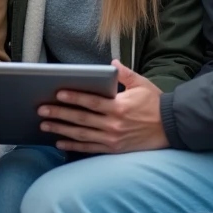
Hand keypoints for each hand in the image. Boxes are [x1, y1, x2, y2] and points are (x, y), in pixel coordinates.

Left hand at [38, 60, 168, 153]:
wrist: (171, 128)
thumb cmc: (155, 104)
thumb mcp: (142, 84)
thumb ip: (125, 74)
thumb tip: (111, 64)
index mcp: (119, 107)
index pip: (91, 102)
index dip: (74, 98)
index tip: (58, 94)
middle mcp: (113, 124)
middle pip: (81, 119)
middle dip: (60, 114)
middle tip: (41, 110)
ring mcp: (112, 138)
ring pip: (81, 134)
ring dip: (61, 129)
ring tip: (44, 125)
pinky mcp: (113, 149)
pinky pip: (90, 147)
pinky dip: (73, 146)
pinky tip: (59, 142)